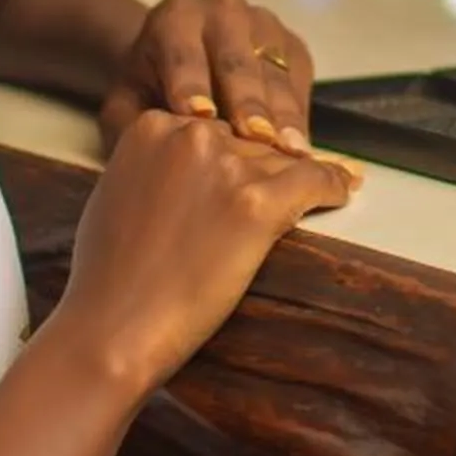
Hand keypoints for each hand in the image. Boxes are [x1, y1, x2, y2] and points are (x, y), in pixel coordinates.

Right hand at [58, 108, 355, 396]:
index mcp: (152, 126)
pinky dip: (334, 184)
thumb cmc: (107, 278)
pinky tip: (348, 188)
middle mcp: (191, 135)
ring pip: (280, 161)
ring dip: (299, 179)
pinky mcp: (259, 203)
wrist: (113, 329)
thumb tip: (185, 173)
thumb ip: (153, 168)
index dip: (230, 156)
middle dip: (259, 170)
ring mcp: (227, 167)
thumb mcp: (117, 194)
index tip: (246, 171)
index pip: (210, 127)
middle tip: (275, 198)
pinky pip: (314, 179)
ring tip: (330, 185)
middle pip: (248, 142)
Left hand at [100, 0, 314, 155]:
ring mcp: (264, 24)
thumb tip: (157, 149)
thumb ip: (136, 121)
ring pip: (274, 69)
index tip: (200, 116)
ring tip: (288, 150)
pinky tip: (300, 147)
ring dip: (282, 112)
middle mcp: (223, 10)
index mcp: (175, 17)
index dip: (190, 82)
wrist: (180, 68)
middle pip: (235, 58)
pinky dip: (299, 115)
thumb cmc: (150, 91)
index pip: (182, 50)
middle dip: (246, 99)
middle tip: (254, 136)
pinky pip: (299, 80)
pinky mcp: (292, 46)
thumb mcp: (127, 104)